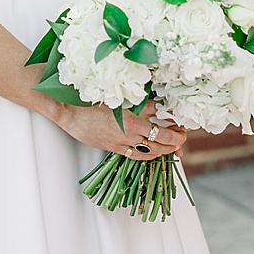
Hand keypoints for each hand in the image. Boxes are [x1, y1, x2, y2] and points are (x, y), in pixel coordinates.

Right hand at [54, 99, 187, 159]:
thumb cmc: (93, 100)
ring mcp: (121, 143)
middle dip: (175, 142)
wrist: (70, 111)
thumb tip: (165, 105)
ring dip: (164, 150)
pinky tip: (153, 152)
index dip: (176, 131)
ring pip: (149, 152)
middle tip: (182, 138)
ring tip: (172, 146)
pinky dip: (148, 155)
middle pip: (160, 143)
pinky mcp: (113, 148)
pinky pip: (136, 156)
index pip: (162, 129)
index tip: (183, 128)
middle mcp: (129, 134)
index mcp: (133, 120)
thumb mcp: (123, 97)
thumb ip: (145, 103)